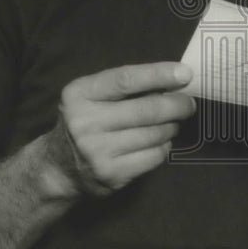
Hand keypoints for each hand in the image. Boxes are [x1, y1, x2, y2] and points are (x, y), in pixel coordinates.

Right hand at [52, 61, 195, 194]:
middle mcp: (85, 122)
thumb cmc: (85, 121)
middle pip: (146, 110)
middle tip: (188, 104)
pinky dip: (164, 147)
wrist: (59, 168)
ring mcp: (97, 151)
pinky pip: (153, 156)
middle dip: (176, 105)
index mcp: (80, 94)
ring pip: (153, 134)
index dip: (159, 75)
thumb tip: (172, 79)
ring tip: (173, 123)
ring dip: (171, 127)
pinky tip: (160, 142)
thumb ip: (123, 86)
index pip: (125, 79)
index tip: (185, 74)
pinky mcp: (111, 174)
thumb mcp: (91, 96)